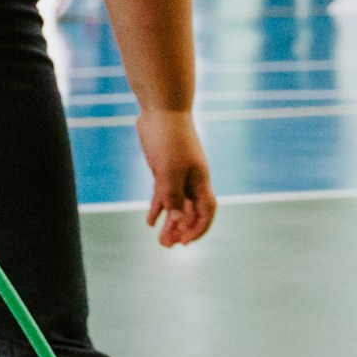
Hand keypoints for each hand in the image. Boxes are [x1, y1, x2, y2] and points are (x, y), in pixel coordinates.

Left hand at [137, 108, 215, 247]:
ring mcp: (177, 174)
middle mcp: (192, 180)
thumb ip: (172, 196)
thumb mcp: (169, 170)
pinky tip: (150, 222)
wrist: (160, 110)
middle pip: (190, 212)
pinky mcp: (163, 169)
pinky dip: (158, 208)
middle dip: (181, 230)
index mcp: (200, 180)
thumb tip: (174, 221)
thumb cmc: (169, 138)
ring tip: (160, 241)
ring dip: (170, 223)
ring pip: (176, 205)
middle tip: (167, 246)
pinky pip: (163, 194)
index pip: (206, 212)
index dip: (198, 229)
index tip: (183, 242)